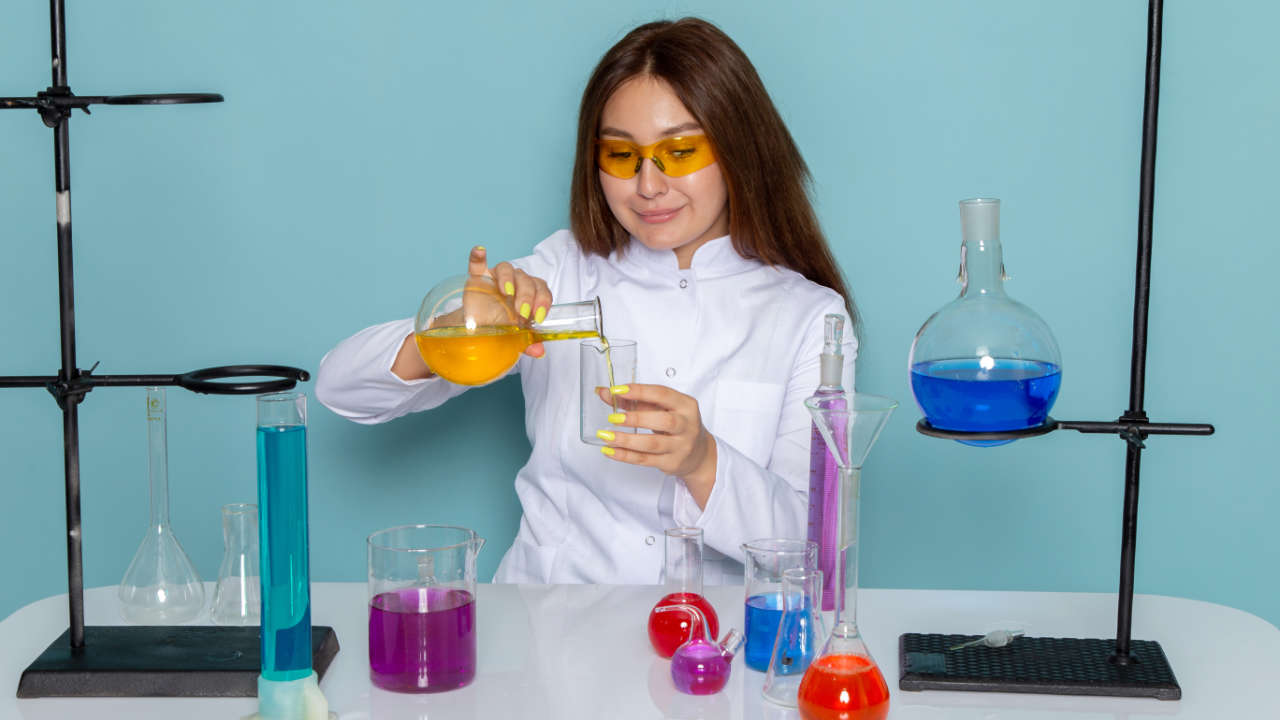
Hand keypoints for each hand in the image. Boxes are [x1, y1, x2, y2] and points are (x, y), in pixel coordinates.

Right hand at [391, 245, 552, 379]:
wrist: (476, 327)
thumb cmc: (501, 326)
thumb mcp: (516, 337)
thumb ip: (528, 342)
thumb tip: (539, 351)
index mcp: (530, 293)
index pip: (542, 289)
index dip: (543, 300)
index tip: (538, 316)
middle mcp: (515, 282)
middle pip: (526, 279)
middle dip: (527, 295)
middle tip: (522, 312)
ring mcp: (495, 278)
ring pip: (507, 268)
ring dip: (508, 279)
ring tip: (507, 293)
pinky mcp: (477, 278)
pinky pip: (477, 264)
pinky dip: (477, 256)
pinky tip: (480, 251)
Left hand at [596, 383, 717, 507]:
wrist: (699, 453)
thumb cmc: (676, 425)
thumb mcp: (661, 408)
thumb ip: (634, 400)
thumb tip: (604, 393)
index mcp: (686, 405)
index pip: (662, 394)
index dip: (639, 391)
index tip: (617, 390)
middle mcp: (687, 425)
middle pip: (663, 421)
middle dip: (636, 419)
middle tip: (613, 418)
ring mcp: (681, 446)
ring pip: (652, 444)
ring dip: (627, 440)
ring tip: (606, 436)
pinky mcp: (672, 463)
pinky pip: (645, 459)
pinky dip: (625, 455)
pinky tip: (610, 450)